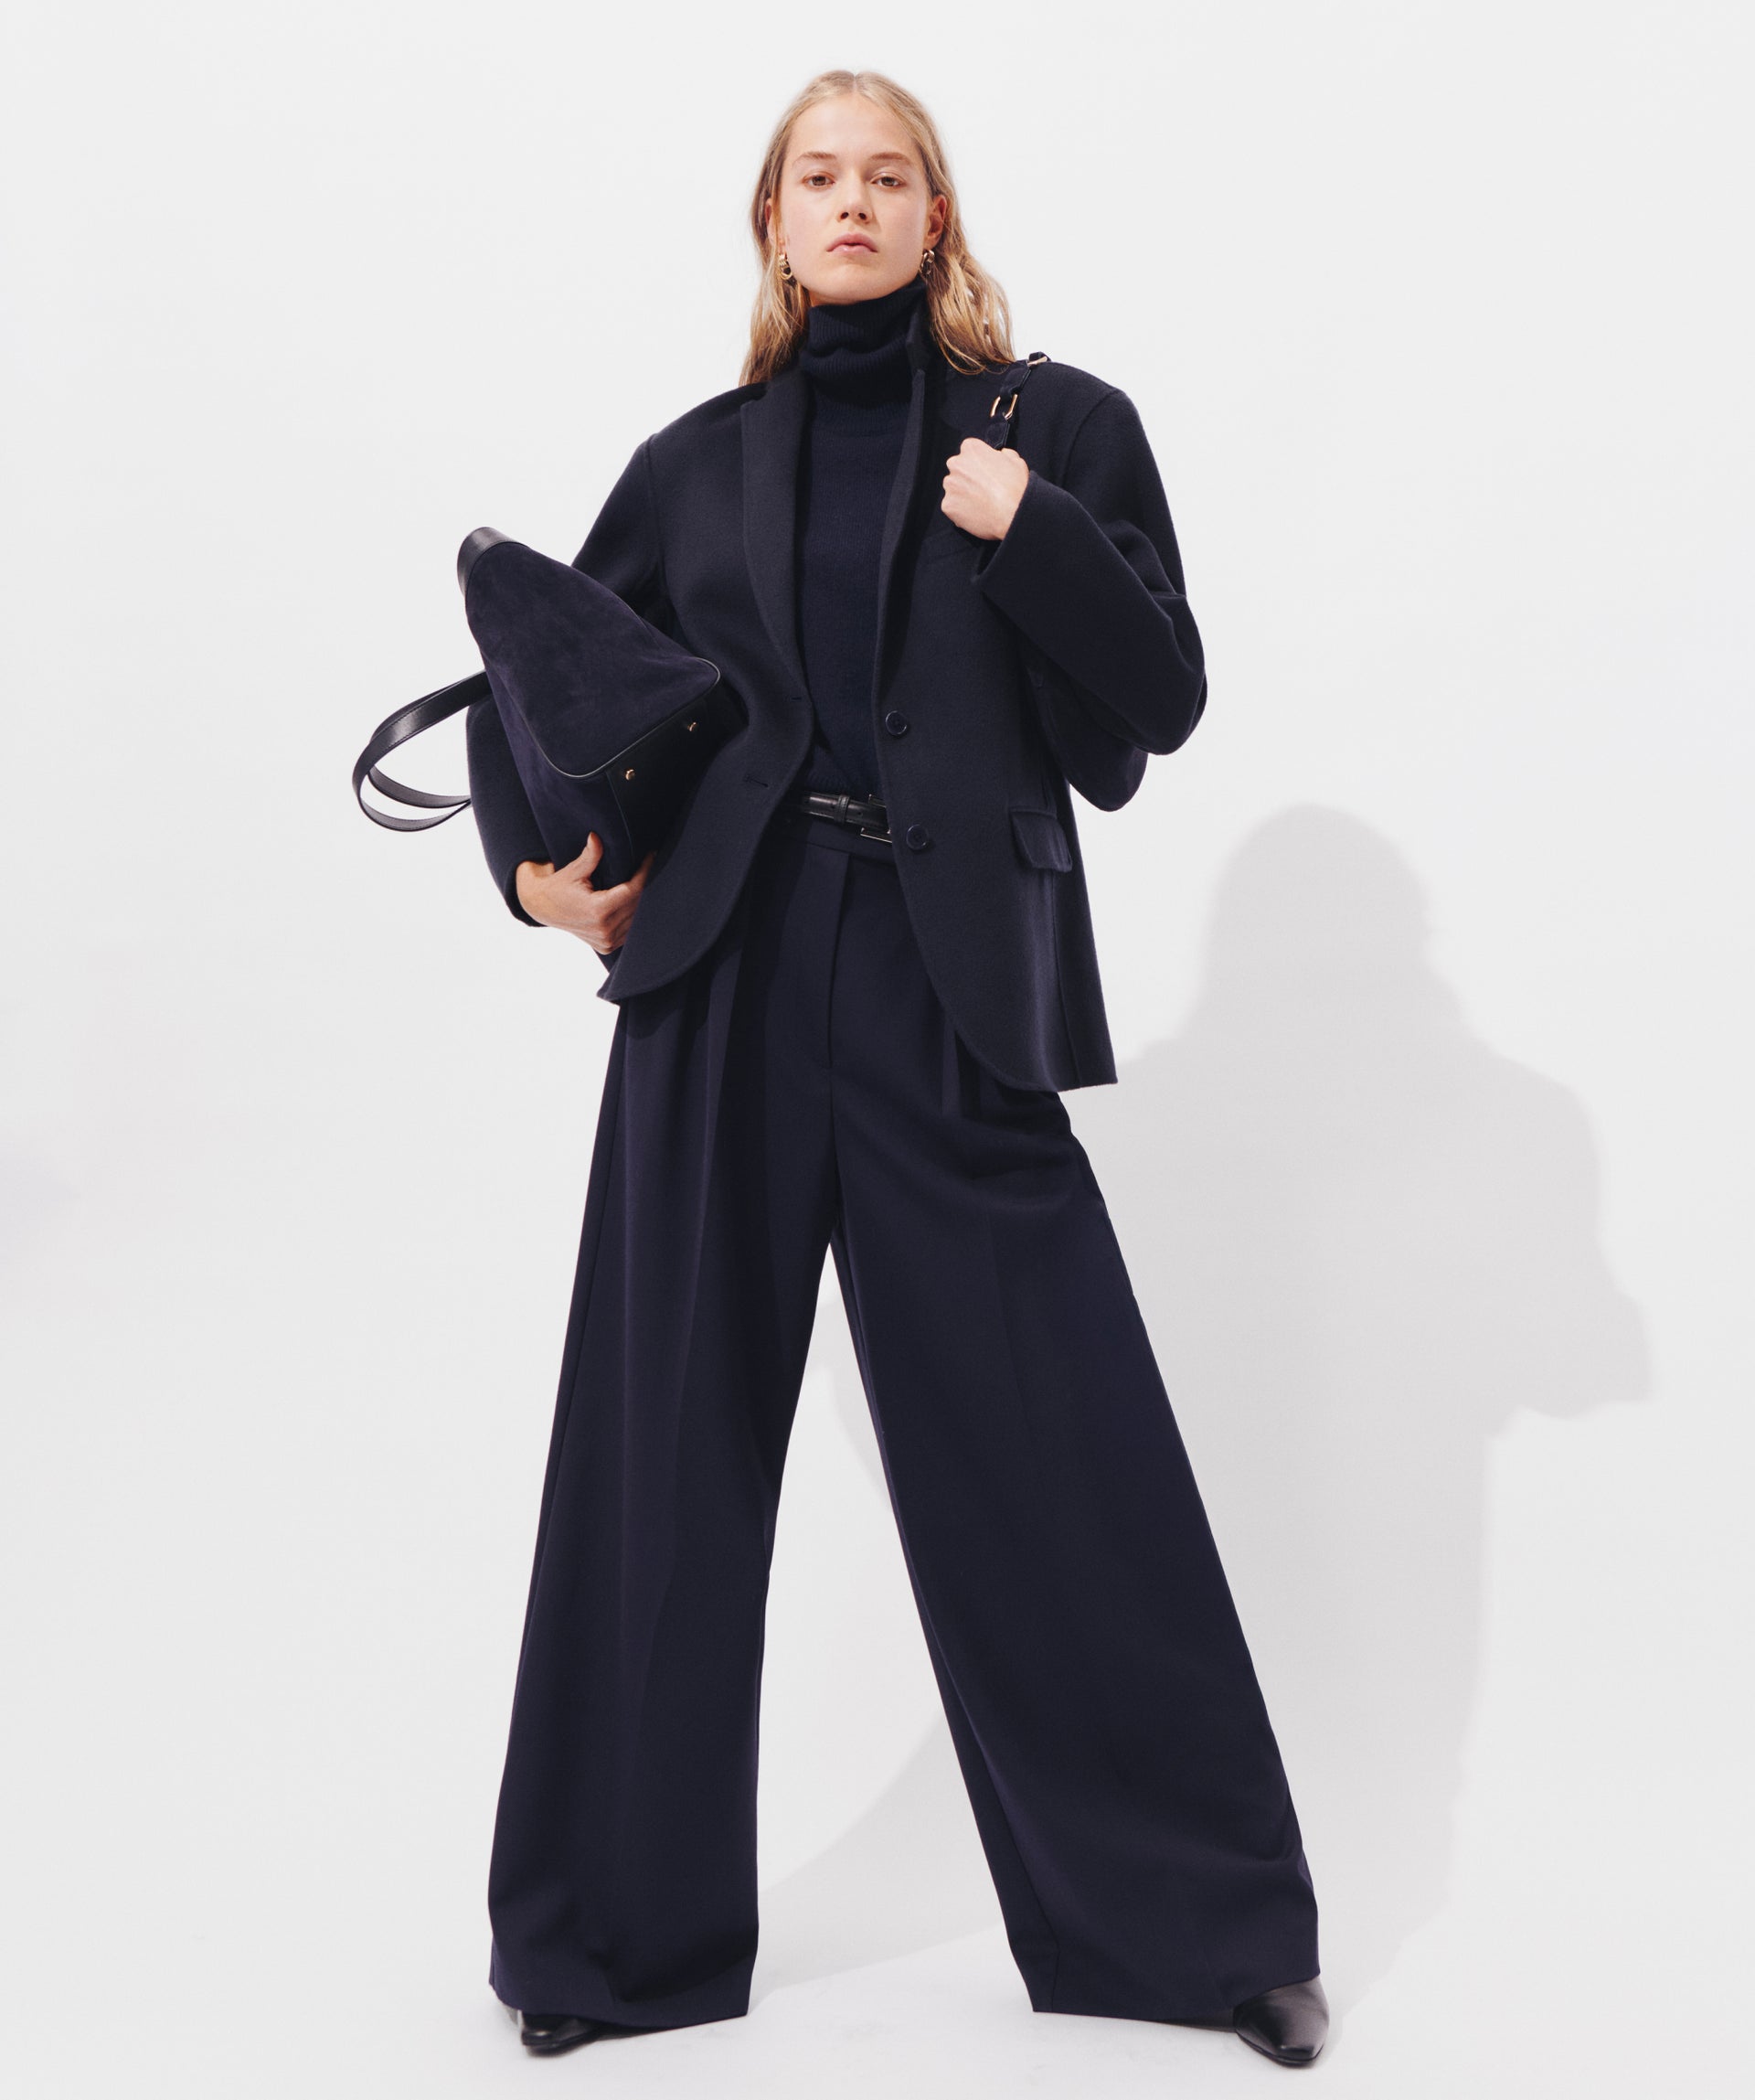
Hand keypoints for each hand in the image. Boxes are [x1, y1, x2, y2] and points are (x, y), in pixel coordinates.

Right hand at [514, 835, 655, 952]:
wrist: (542, 908)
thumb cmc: (558, 887)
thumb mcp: (573, 871)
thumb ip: (590, 856)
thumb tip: (596, 836)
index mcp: (598, 911)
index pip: (632, 890)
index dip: (644, 872)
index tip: (651, 857)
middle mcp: (604, 930)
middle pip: (637, 904)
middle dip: (645, 884)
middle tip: (649, 864)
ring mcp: (606, 941)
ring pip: (636, 918)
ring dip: (641, 901)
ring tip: (642, 880)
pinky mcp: (606, 946)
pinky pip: (629, 930)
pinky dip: (632, 915)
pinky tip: (632, 900)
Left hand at [940, 437, 1029, 539]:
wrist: (1012, 514)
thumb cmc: (1016, 487)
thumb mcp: (1016, 461)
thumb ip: (1004, 454)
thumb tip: (1001, 454)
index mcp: (971, 448)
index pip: (969, 451)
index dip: (978, 463)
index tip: (986, 473)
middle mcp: (956, 464)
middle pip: (958, 469)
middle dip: (967, 478)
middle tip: (983, 489)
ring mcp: (950, 485)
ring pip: (953, 488)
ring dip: (963, 494)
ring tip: (981, 504)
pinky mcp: (948, 505)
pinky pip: (952, 507)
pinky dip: (960, 511)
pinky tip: (975, 514)